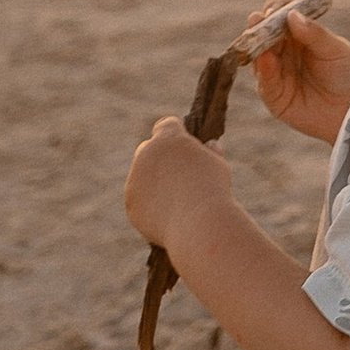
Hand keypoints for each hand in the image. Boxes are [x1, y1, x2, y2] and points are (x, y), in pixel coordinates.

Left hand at [125, 115, 237, 263]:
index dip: (176, 134)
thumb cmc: (213, 191)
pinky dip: (150, 207)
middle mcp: (147, 154)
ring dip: (154, 184)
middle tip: (178, 175)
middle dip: (160, 159)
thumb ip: (210, 154)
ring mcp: (135, 178)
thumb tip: (211, 146)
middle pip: (148, 149)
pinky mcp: (131, 202)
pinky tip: (168, 217)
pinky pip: (140, 201)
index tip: (183, 145)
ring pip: (142, 177)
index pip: (167, 125)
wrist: (199, 224)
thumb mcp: (218, 166)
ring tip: (178, 202)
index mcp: (169, 138)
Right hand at [251, 6, 349, 144]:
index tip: (275, 8)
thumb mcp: (334, 49)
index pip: (278, 15)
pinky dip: (264, 70)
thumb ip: (313, 33)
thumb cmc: (347, 74)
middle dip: (259, 25)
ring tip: (259, 37)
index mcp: (297, 35)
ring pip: (258, 56)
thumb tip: (292, 15)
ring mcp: (276, 73)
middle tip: (258, 19)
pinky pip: (264, 82)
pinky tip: (266, 59)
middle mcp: (282, 51)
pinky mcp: (274, 96)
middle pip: (263, 33)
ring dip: (257, 46)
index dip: (274, 9)